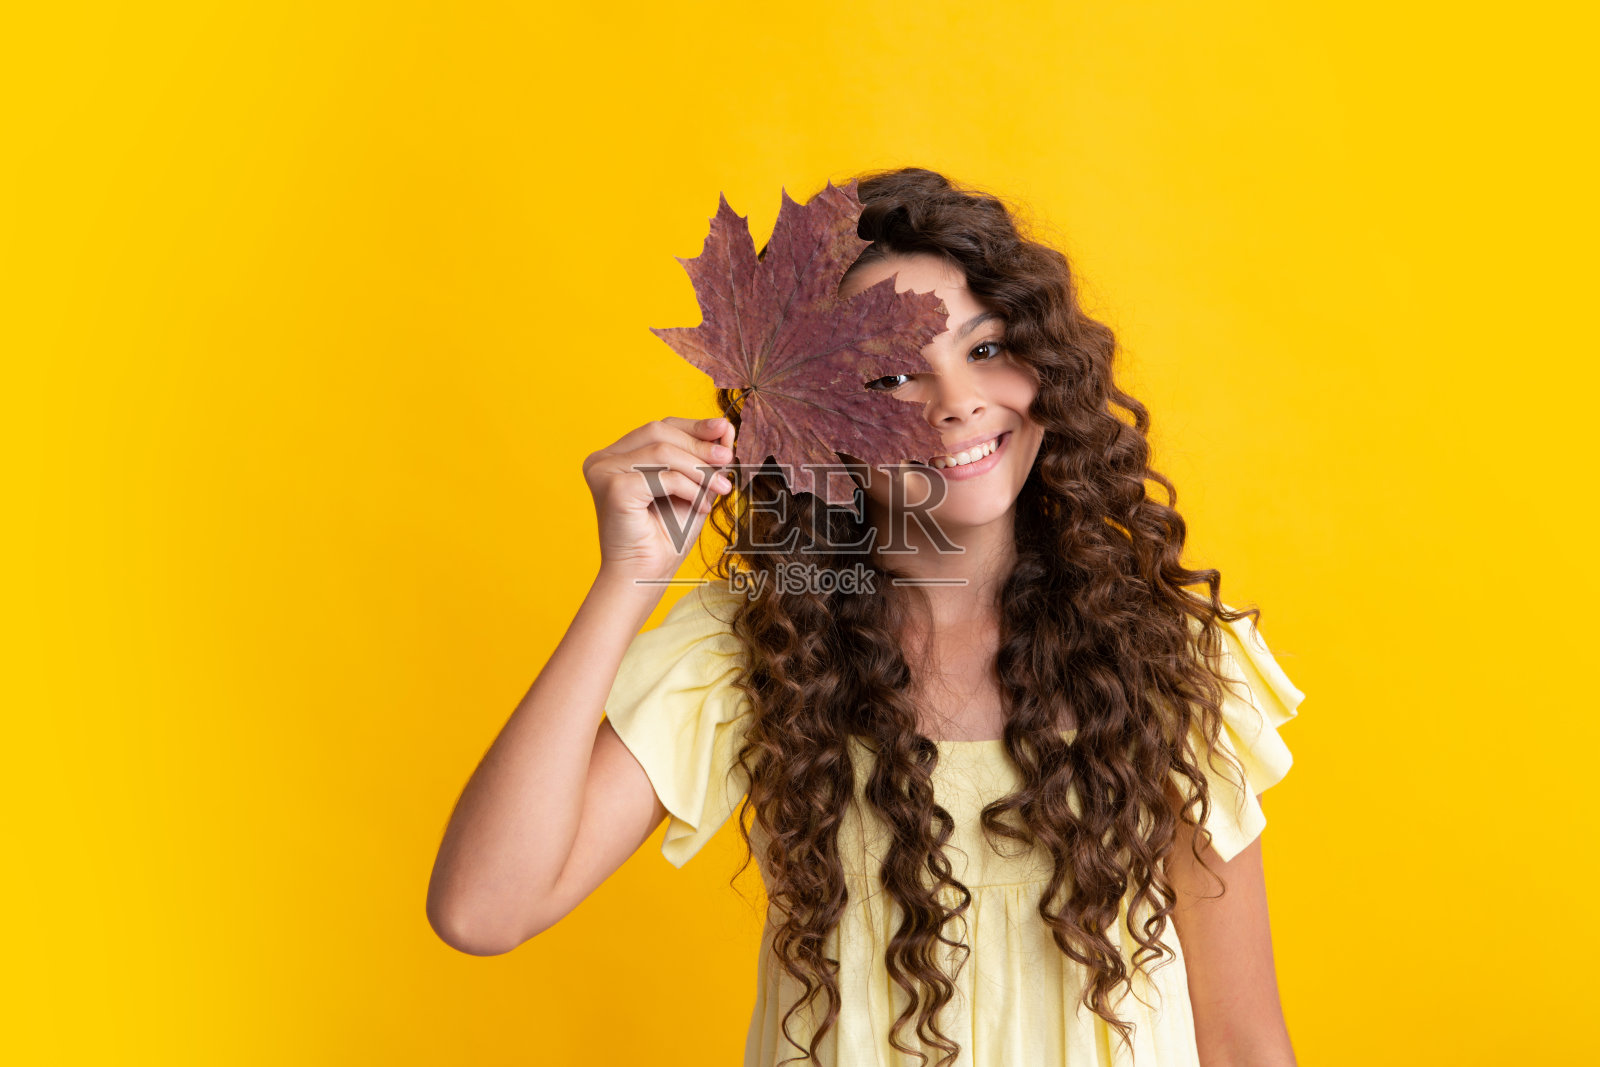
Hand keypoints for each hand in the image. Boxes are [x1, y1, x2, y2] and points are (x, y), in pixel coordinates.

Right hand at [582, 416, 735, 584]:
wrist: (646, 576)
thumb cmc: (665, 536)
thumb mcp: (692, 488)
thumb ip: (703, 458)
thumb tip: (726, 428)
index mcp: (616, 456)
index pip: (658, 428)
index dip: (693, 426)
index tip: (724, 429)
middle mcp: (603, 460)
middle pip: (658, 432)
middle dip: (699, 445)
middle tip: (728, 458)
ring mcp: (603, 472)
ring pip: (662, 452)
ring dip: (699, 469)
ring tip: (720, 488)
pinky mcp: (612, 488)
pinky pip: (661, 476)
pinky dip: (688, 488)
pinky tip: (700, 506)